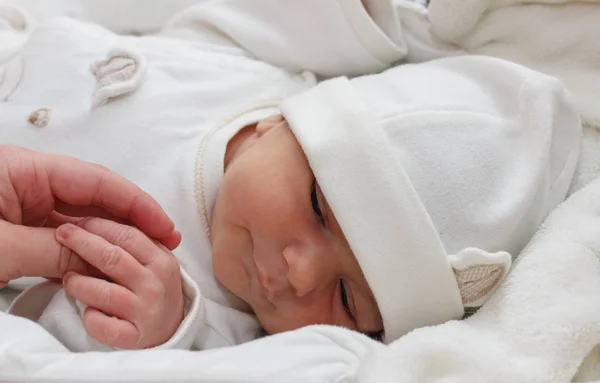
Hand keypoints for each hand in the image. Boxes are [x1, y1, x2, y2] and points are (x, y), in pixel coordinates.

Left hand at [0, 145, 180, 286]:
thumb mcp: (0, 248)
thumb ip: (54, 252)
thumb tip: (97, 263)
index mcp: (24, 170)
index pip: (97, 180)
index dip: (137, 204)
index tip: (163, 226)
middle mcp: (29, 183)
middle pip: (95, 196)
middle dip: (131, 219)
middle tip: (164, 240)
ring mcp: (23, 205)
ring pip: (82, 218)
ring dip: (112, 237)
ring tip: (144, 254)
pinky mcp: (18, 228)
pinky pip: (62, 236)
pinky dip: (85, 251)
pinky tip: (105, 265)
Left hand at [56, 218, 183, 348]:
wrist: (168, 334)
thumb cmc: (148, 287)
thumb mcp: (146, 259)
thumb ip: (124, 241)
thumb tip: (77, 226)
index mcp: (162, 258)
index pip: (131, 233)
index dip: (100, 224)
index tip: (77, 221)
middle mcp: (159, 282)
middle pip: (116, 258)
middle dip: (84, 245)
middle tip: (61, 235)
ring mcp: (148, 310)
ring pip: (106, 292)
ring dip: (80, 284)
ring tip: (69, 279)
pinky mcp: (136, 337)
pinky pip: (105, 327)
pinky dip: (89, 318)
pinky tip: (86, 311)